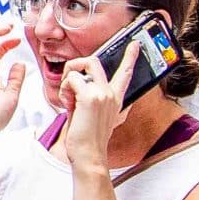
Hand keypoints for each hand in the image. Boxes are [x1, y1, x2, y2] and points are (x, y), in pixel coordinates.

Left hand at [59, 40, 141, 171]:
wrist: (89, 154)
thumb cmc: (87, 138)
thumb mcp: (93, 115)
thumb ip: (92, 100)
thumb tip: (80, 88)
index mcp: (115, 98)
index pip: (125, 73)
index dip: (130, 57)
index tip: (135, 45)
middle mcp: (111, 93)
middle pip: (93, 61)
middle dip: (75, 64)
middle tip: (69, 82)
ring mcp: (103, 94)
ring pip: (78, 69)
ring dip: (66, 83)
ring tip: (69, 101)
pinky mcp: (91, 96)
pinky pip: (71, 79)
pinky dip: (64, 90)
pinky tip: (68, 105)